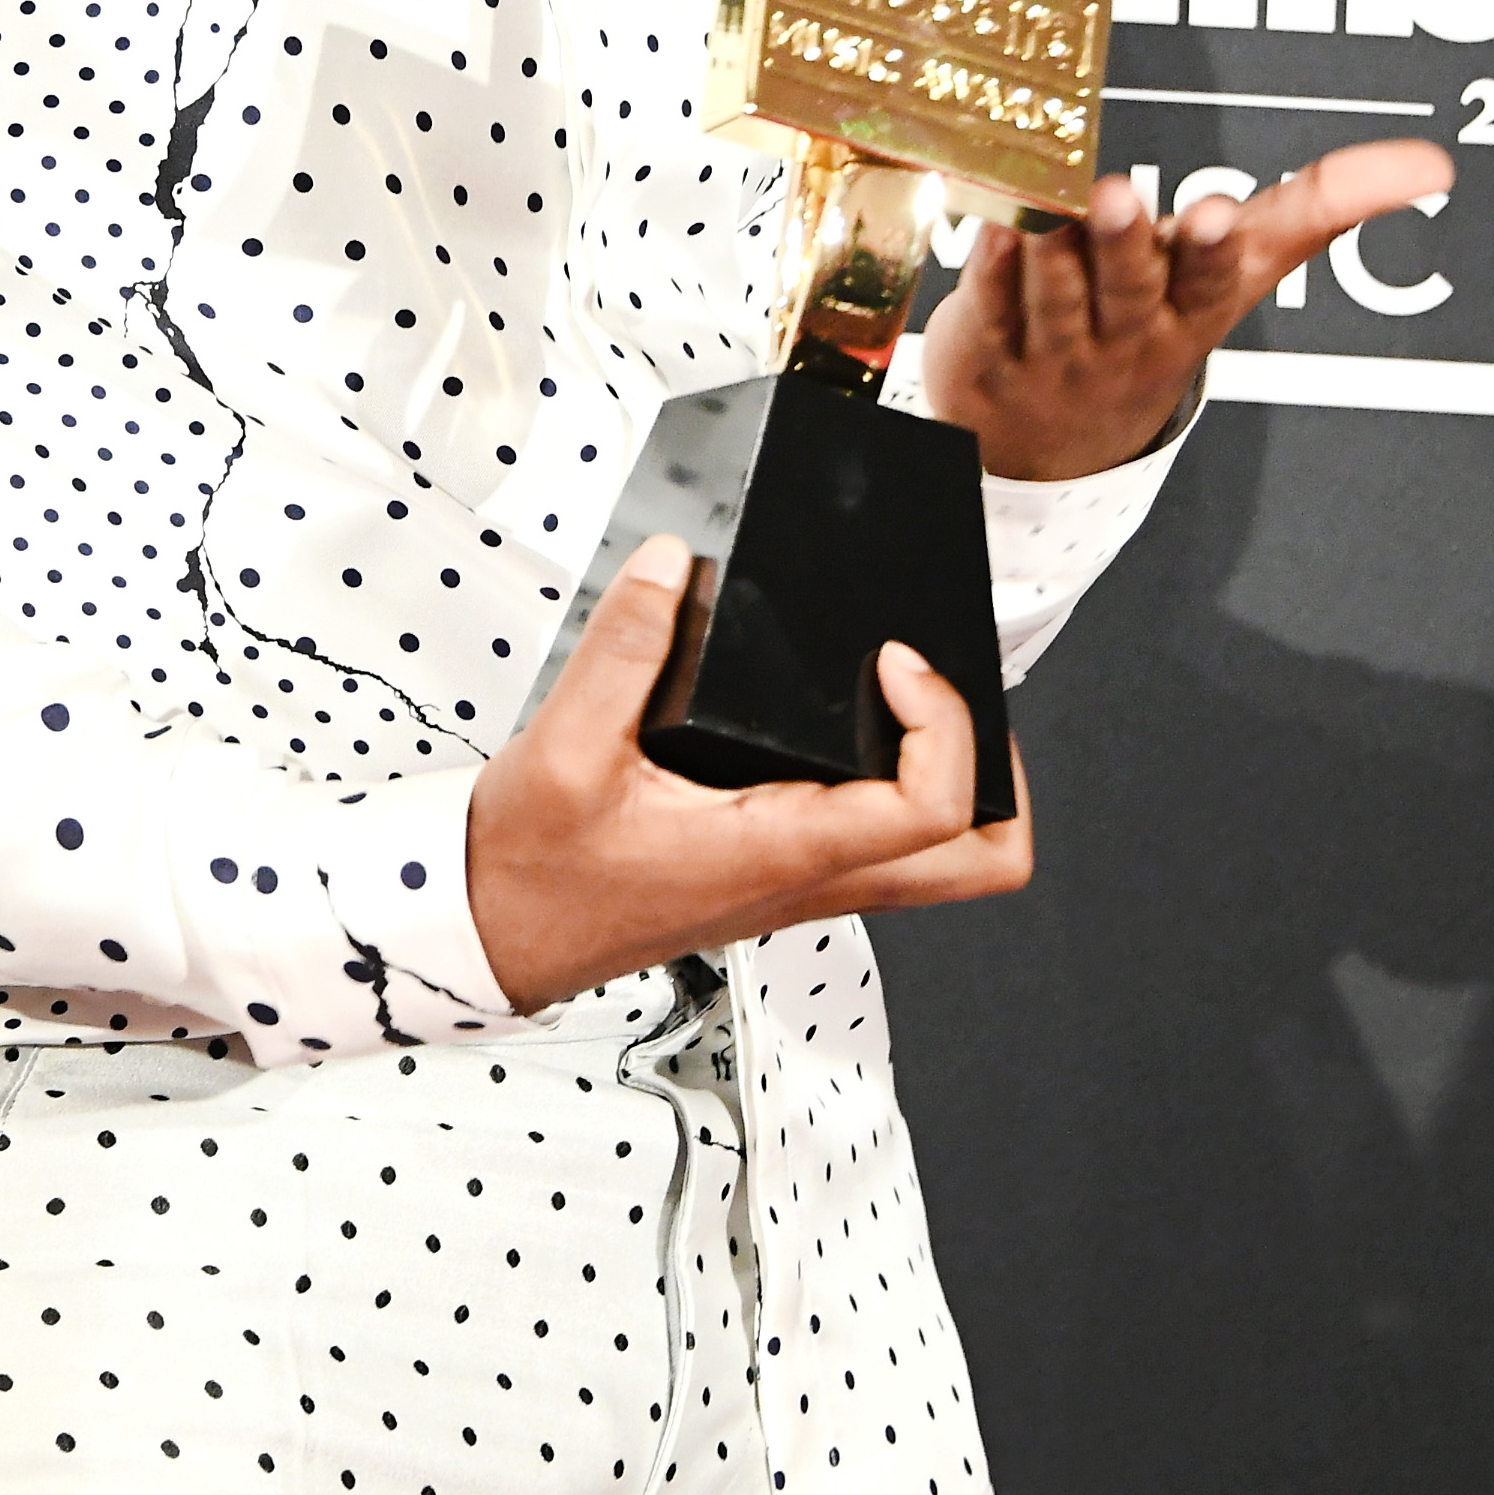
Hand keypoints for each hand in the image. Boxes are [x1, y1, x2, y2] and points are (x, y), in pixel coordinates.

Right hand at [466, 533, 1032, 1012]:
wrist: (495, 931)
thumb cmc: (530, 867)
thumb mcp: (565, 746)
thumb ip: (624, 645)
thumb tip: (669, 564)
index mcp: (779, 852)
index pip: (932, 809)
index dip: (942, 720)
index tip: (891, 657)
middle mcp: (810, 878)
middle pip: (980, 862)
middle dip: (997, 770)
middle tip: (946, 689)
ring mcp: (801, 885)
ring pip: (941, 862)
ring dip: (960, 782)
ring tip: (912, 698)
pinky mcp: (778, 875)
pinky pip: (883, 846)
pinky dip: (900, 787)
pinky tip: (844, 723)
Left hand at [919, 138, 1454, 478]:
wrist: (1053, 440)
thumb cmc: (1157, 319)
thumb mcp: (1242, 273)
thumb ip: (1321, 206)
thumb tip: (1423, 162)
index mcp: (1194, 308)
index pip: (1214, 279)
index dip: (1216, 248)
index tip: (1220, 212)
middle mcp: (1128, 330)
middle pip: (1128, 285)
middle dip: (1127, 242)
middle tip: (1118, 196)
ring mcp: (1058, 347)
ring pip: (1053, 294)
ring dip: (1049, 250)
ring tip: (1046, 208)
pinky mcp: (992, 347)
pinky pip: (989, 306)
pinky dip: (987, 269)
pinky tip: (989, 229)